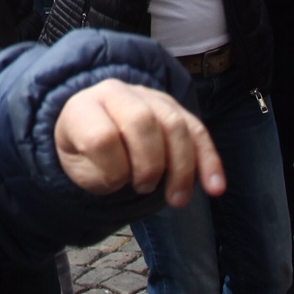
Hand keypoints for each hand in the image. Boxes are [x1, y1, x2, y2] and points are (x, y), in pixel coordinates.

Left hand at [54, 78, 225, 206]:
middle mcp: (117, 93)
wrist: (92, 128)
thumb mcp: (78, 168)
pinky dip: (209, 161)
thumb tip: (132, 176)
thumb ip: (98, 174)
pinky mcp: (174, 108)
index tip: (111, 184)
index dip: (112, 169)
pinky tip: (215, 188)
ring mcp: (148, 97)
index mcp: (84, 108)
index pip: (102, 137)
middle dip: (149, 164)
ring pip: (175, 124)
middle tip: (143, 188)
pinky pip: (198, 131)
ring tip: (176, 200)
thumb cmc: (84, 153)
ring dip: (181, 168)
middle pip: (143, 121)